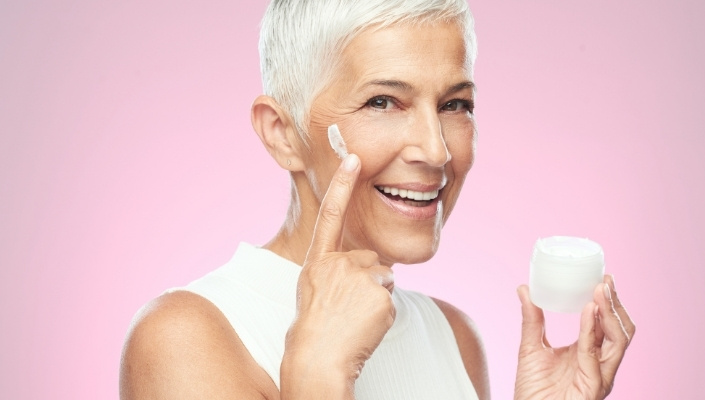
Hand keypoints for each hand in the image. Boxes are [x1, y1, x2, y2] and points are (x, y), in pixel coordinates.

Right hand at [280, 154, 394, 396]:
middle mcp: (337, 263)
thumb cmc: (315, 330)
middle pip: (370, 260)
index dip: (342, 185)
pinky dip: (382, 314)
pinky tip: (365, 325)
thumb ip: (335, 270)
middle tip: (347, 309)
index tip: (354, 158)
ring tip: (353, 319)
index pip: (330, 215)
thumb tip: (369, 265)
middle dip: (367, 282)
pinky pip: (390, 299)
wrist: (317, 359)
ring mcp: (358, 277)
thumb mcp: (314, 291)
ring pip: (383, 280)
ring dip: (375, 298)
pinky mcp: (379, 294)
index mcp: (318, 262)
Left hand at [514, 275, 634, 399]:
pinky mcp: (593, 386)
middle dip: (615, 304)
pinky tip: (588, 311)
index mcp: (590, 353)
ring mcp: (600, 376)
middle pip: (620, 330)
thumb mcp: (530, 348)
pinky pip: (595, 354)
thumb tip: (525, 289)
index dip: (608, 301)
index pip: (607, 324)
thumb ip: (531, 320)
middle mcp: (600, 364)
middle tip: (605, 280)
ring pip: (618, 340)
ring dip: (610, 313)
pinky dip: (592, 329)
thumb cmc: (533, 391)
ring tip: (599, 290)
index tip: (602, 278)